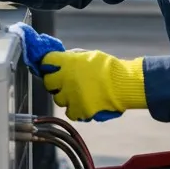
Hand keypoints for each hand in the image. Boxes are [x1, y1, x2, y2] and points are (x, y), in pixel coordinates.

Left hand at [10, 23, 144, 121]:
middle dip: (54, 83)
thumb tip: (62, 59)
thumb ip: (72, 58)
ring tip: (78, 95)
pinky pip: (70, 112)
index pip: (46, 61)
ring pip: (58, 99)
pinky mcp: (79, 109)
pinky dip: (75, 110)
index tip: (50, 67)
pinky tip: (83, 105)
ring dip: (66, 97)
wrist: (123, 84)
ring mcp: (71, 96)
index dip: (47, 65)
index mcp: (67, 63)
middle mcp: (65, 79)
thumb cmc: (108, 68)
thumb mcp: (88, 55)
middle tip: (64, 83)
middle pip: (48, 83)